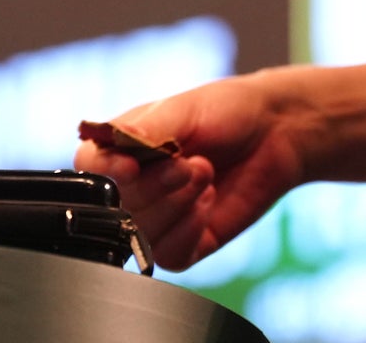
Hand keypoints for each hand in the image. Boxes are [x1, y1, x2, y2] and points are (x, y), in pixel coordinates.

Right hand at [75, 74, 299, 270]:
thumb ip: (146, 129)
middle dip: (159, 186)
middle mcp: (130, 185)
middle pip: (118, 207)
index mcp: (118, 148)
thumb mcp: (182, 110)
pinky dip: (190, 231)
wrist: (276, 133)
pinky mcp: (184, 242)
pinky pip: (169, 256)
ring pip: (142, 234)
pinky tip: (209, 204)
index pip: (90, 169)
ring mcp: (156, 217)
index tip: (132, 166)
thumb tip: (117, 144)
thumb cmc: (225, 111)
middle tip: (192, 163)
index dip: (106, 172)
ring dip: (179, 206)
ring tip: (206, 176)